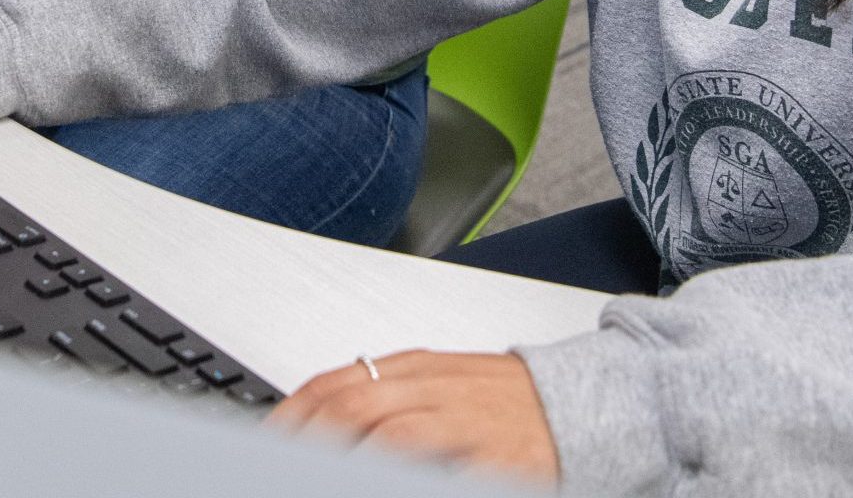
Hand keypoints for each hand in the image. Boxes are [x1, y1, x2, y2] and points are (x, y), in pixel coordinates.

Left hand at [270, 350, 559, 483]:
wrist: (585, 405)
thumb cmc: (506, 403)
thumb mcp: (439, 385)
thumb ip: (385, 396)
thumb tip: (322, 420)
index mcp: (415, 369)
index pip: (335, 384)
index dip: (291, 416)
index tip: (267, 441)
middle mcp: (435, 389)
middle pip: (353, 407)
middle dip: (308, 441)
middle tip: (280, 468)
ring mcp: (467, 423)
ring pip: (391, 435)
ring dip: (348, 460)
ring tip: (319, 478)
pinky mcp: (499, 459)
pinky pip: (445, 471)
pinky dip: (405, 478)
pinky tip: (385, 484)